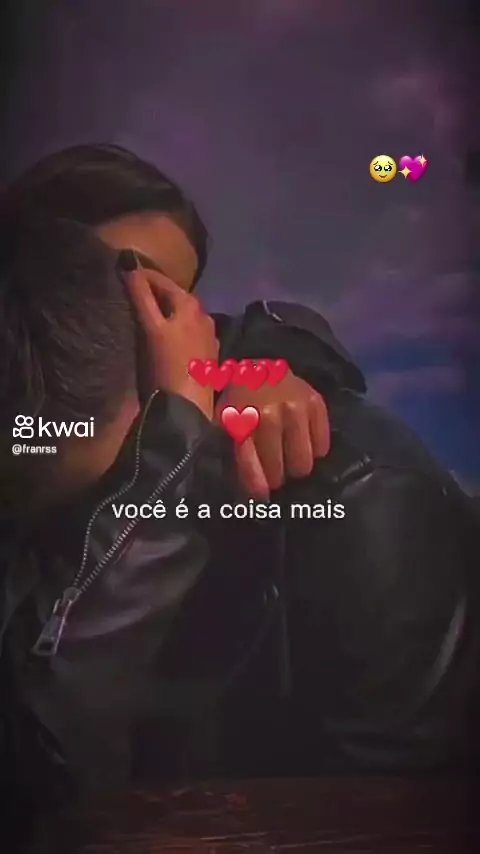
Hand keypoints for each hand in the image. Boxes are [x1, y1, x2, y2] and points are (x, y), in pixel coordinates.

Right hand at [125, 262, 218, 418]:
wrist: (188, 408)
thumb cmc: (165, 366)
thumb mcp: (150, 328)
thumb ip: (141, 296)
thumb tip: (130, 264)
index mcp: (190, 304)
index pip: (161, 280)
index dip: (141, 274)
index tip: (122, 271)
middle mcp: (204, 316)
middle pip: (174, 296)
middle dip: (154, 292)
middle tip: (129, 291)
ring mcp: (208, 337)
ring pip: (182, 315)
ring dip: (165, 310)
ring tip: (143, 314)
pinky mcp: (207, 357)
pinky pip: (188, 333)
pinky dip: (174, 328)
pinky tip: (164, 337)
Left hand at [216, 370, 329, 497]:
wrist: (261, 367)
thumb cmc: (240, 402)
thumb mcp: (224, 422)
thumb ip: (230, 451)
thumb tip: (247, 492)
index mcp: (240, 417)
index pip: (249, 460)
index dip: (256, 483)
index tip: (262, 497)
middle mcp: (269, 413)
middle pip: (278, 469)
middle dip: (275, 477)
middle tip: (275, 474)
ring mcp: (295, 407)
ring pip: (303, 462)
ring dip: (296, 468)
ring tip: (290, 462)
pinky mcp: (316, 402)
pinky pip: (322, 445)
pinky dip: (314, 451)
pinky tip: (304, 444)